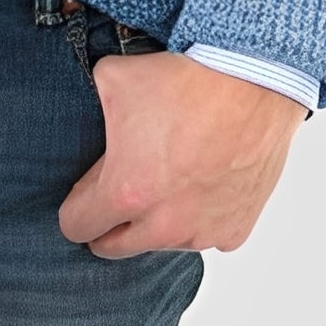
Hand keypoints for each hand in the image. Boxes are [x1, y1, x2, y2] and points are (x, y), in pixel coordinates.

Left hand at [58, 50, 304, 256]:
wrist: (250, 79)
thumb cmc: (185, 81)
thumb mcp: (111, 79)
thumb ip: (93, 110)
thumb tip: (91, 113)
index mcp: (125, 192)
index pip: (76, 226)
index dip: (75, 206)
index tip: (83, 193)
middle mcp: (164, 224)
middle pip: (114, 246)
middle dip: (108, 222)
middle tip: (118, 187)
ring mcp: (203, 232)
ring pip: (162, 241)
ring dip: (156, 218)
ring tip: (167, 174)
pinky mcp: (236, 229)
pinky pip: (205, 235)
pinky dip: (199, 216)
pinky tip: (201, 181)